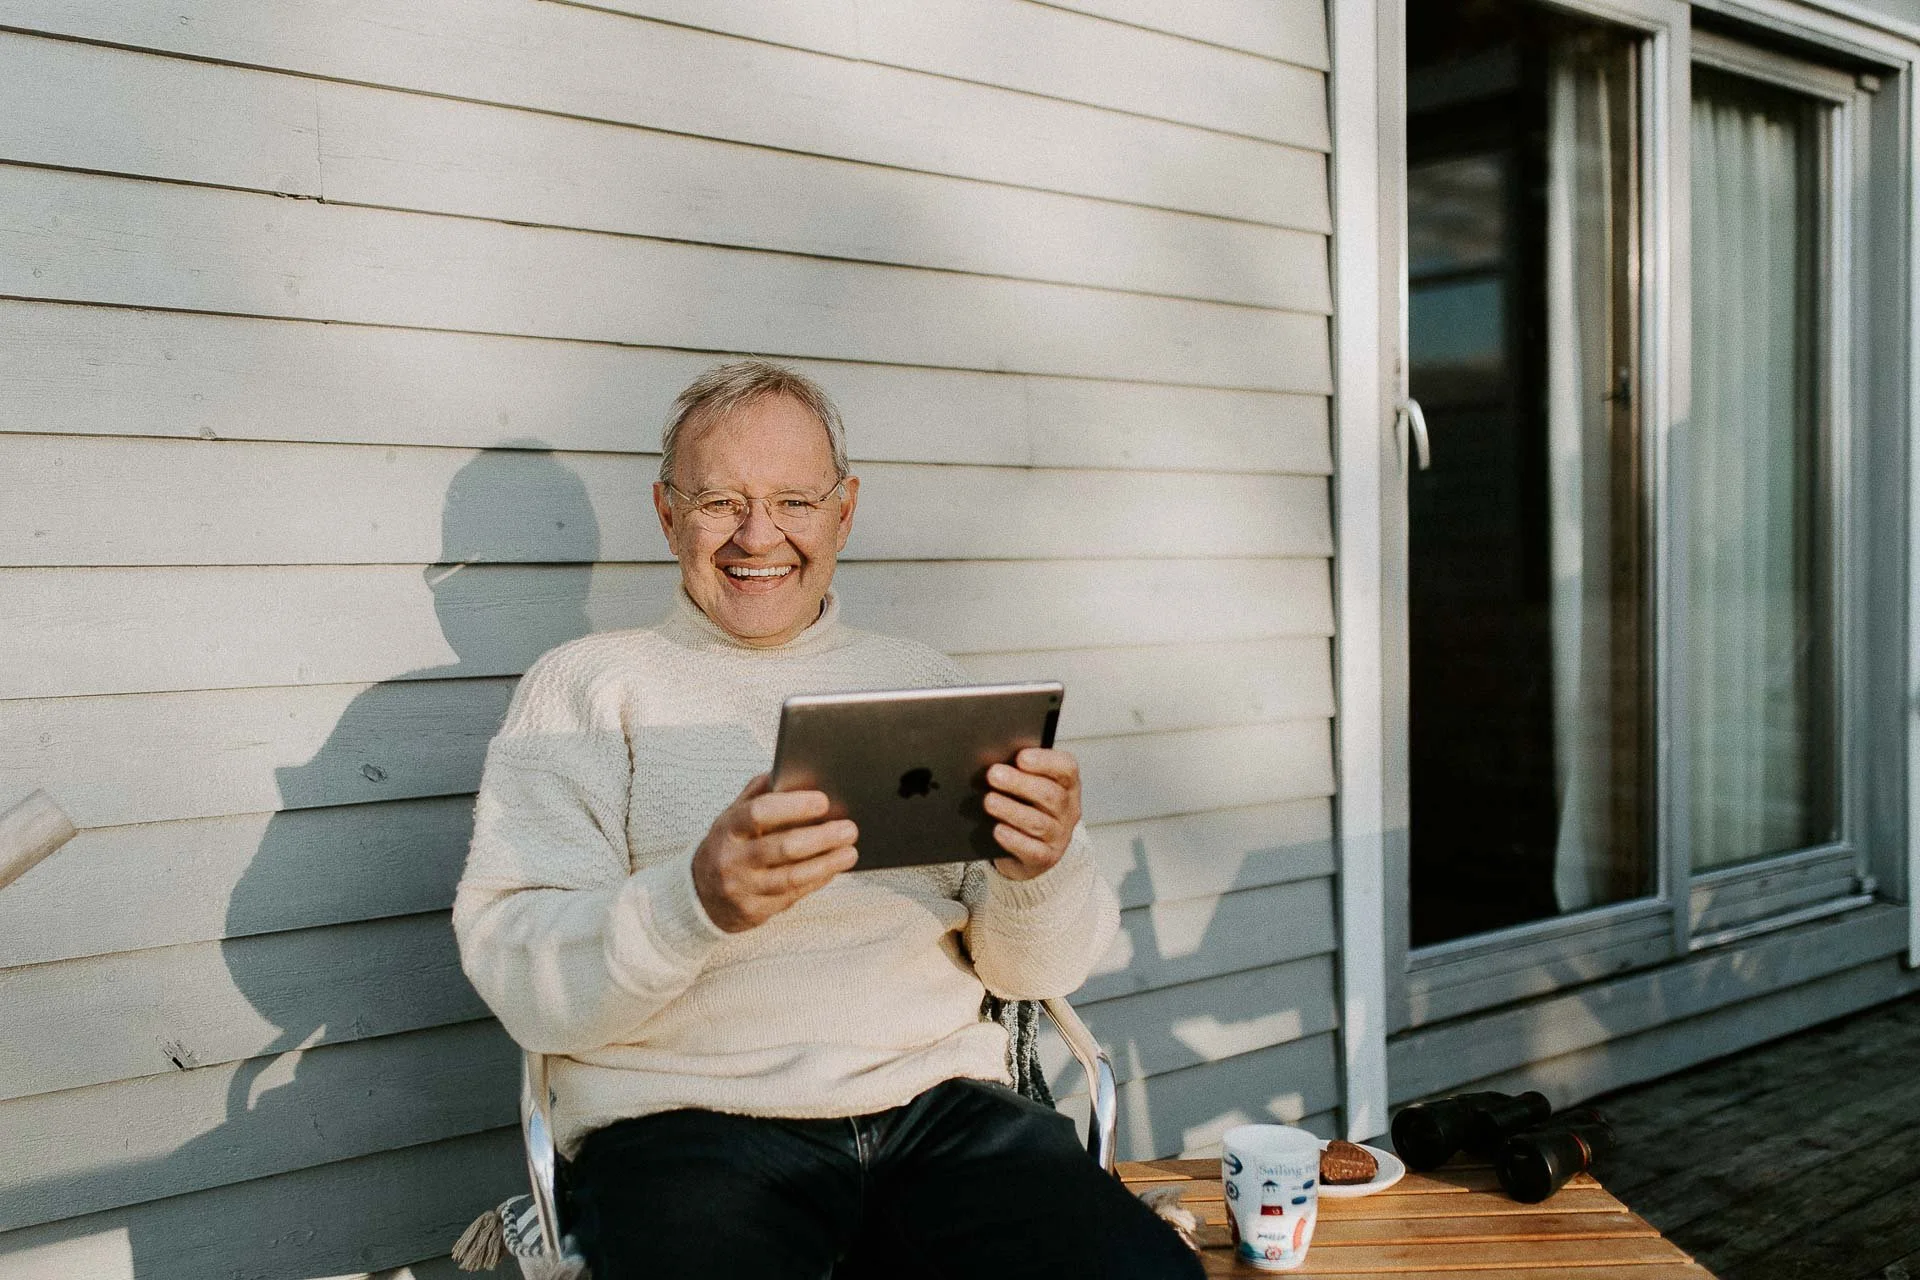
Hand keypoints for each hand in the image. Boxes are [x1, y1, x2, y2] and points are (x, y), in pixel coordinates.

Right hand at [691, 775, 857, 931]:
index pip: (758, 813)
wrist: (701, 894)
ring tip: (850, 852)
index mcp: (728, 828)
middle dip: (820, 838)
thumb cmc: (729, 846)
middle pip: (782, 848)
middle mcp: (732, 859)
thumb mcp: (733, 817)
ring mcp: (742, 888)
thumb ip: (757, 795)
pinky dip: (816, 881)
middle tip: (849, 829)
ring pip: (791, 877)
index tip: (823, 800)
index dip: (792, 806)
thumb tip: (787, 771)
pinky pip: (792, 896)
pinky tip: (833, 869)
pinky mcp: (753, 911)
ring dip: (826, 864)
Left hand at [983, 747, 1081, 881]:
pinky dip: (1013, 839)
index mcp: (1068, 786)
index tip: (1021, 757)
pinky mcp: (1046, 858)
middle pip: (1050, 795)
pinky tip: (998, 830)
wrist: (1031, 851)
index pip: (1066, 768)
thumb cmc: (1028, 809)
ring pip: (1039, 823)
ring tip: (989, 801)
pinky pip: (1032, 850)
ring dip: (1012, 810)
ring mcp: (1059, 836)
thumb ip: (1020, 773)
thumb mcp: (1029, 789)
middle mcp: (1068, 811)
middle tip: (994, 774)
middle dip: (1020, 783)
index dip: (1045, 761)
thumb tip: (996, 764)